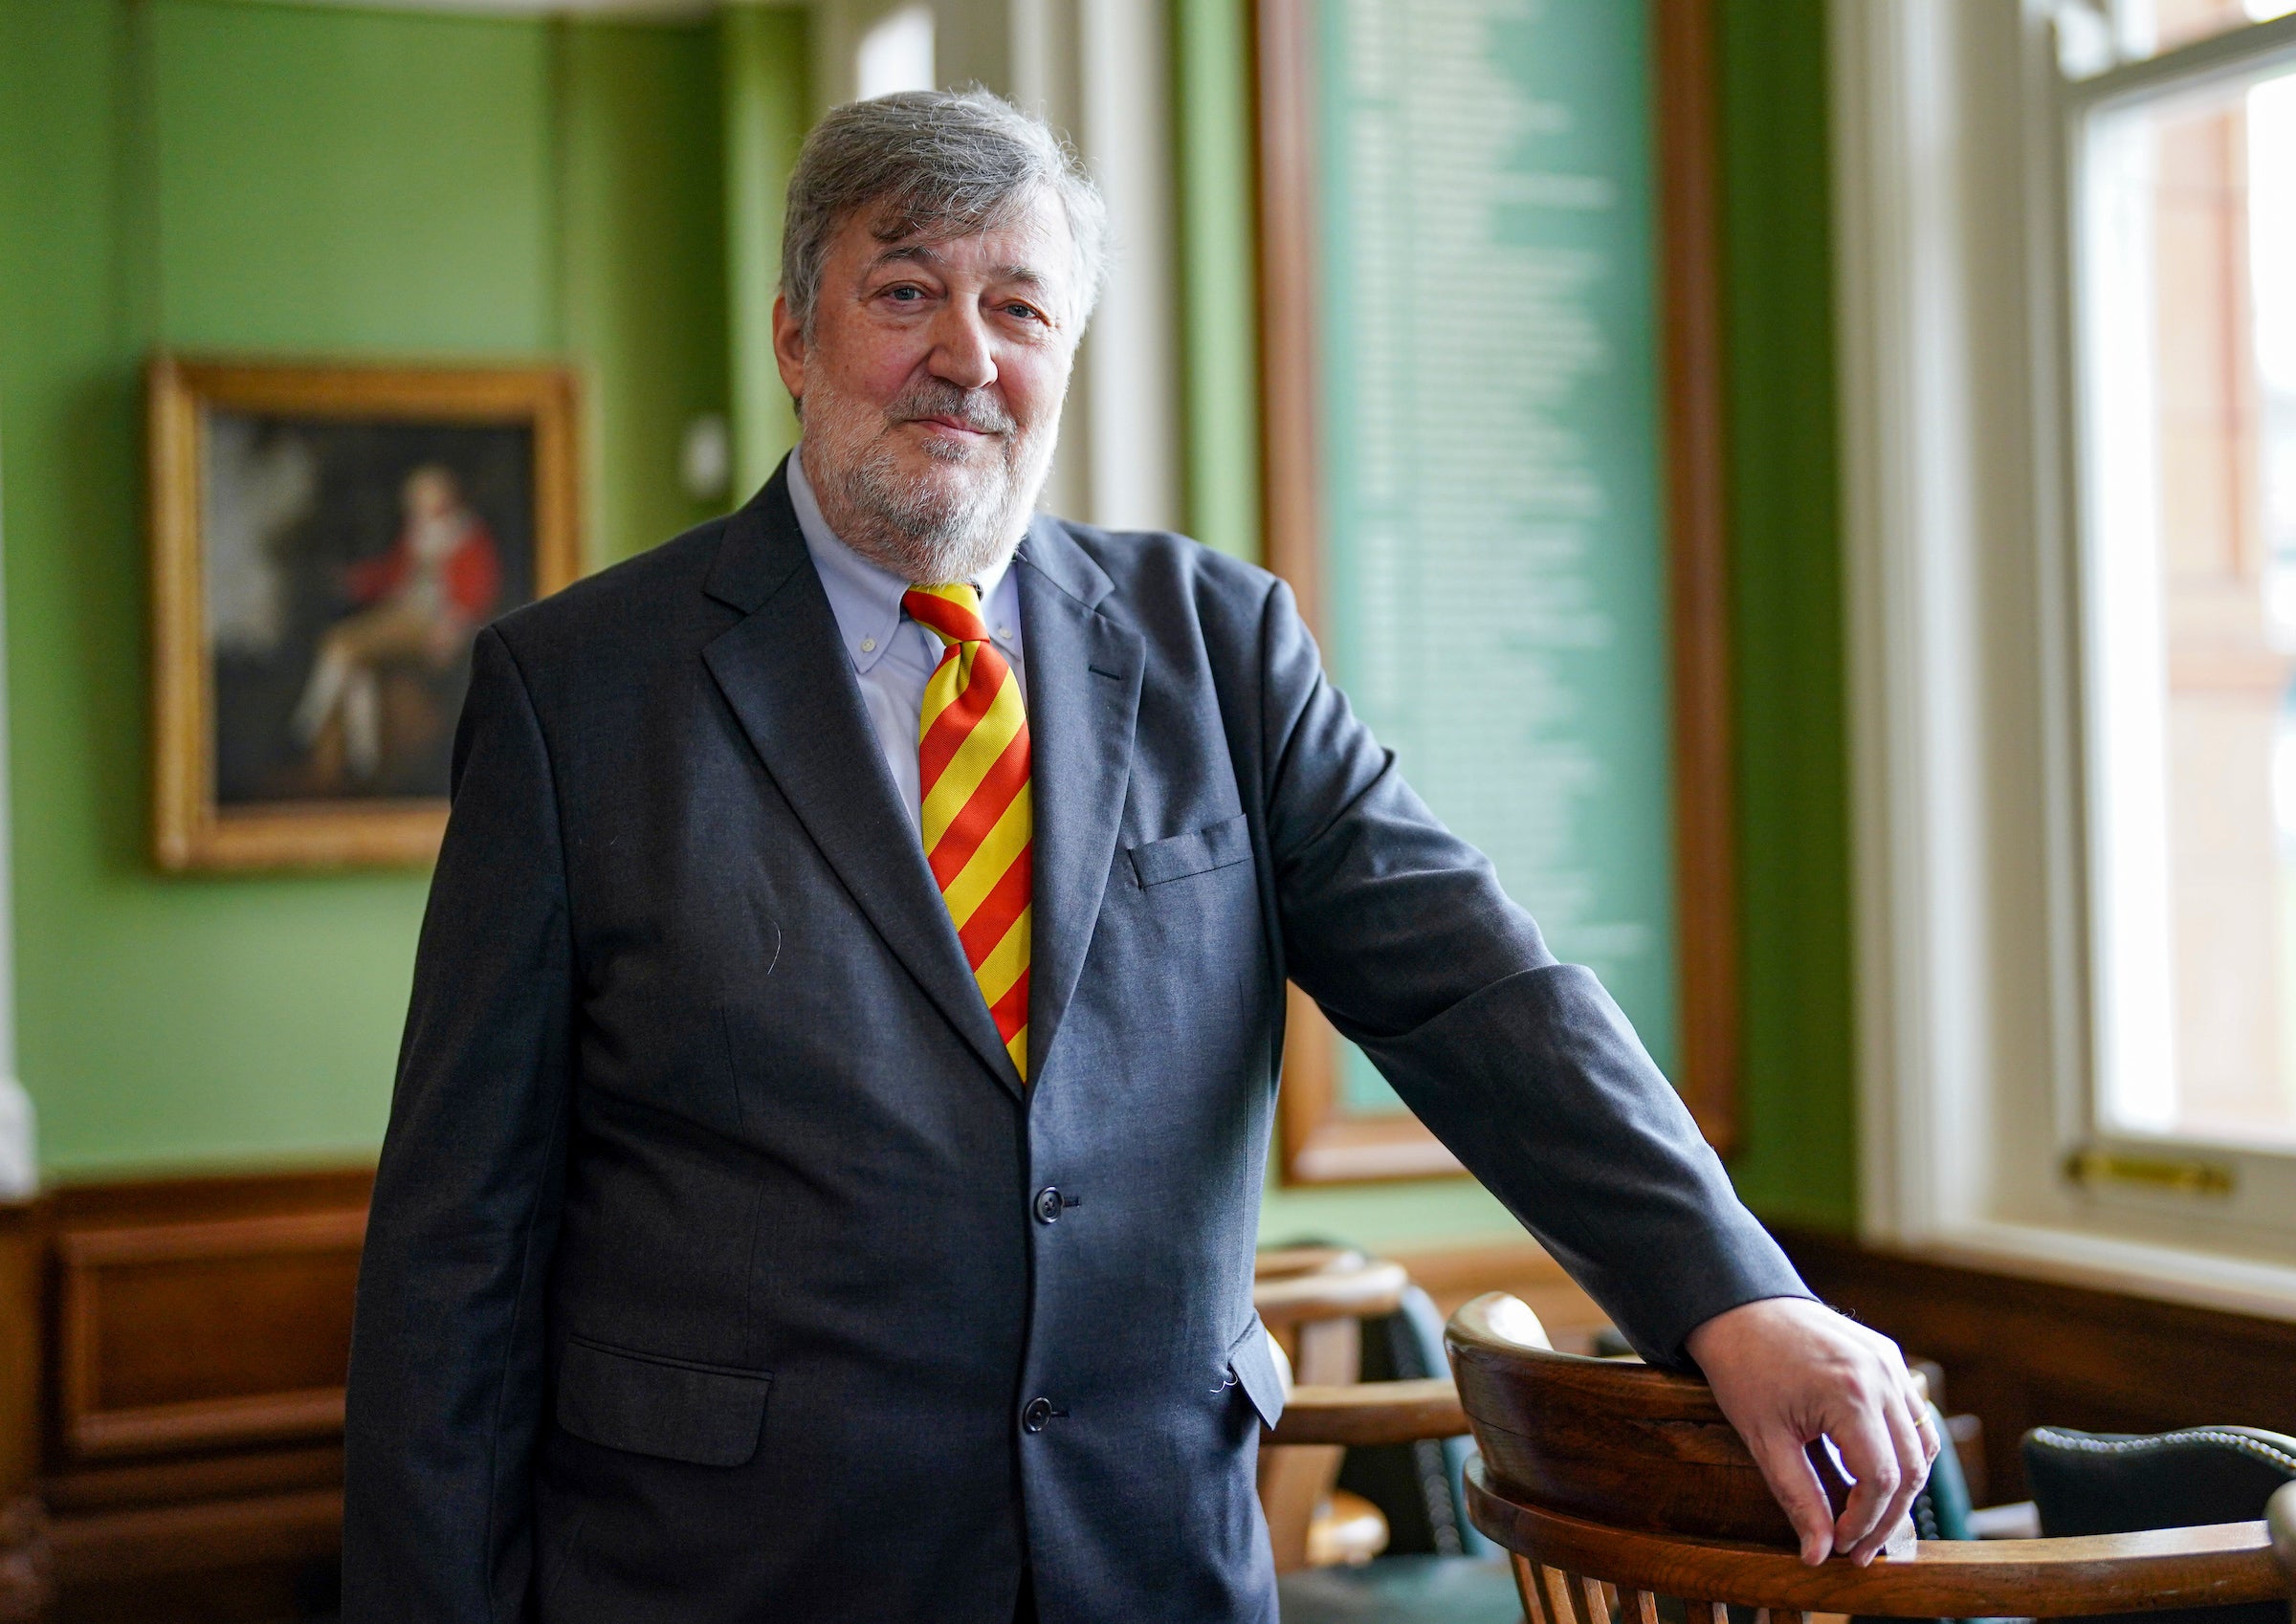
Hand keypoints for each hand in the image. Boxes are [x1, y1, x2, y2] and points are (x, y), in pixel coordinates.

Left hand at [1683, 1296, 1937, 1566]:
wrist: (1737, 1306)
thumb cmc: (1743, 1368)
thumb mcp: (1763, 1439)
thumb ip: (1798, 1498)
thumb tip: (1818, 1554)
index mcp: (1851, 1395)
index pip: (1882, 1480)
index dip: (1865, 1523)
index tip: (1840, 1547)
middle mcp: (1883, 1376)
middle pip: (1912, 1468)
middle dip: (1889, 1516)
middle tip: (1859, 1547)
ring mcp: (1891, 1363)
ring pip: (1923, 1443)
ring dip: (1903, 1486)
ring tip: (1869, 1518)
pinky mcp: (1889, 1356)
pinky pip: (1913, 1415)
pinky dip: (1904, 1450)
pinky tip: (1875, 1473)